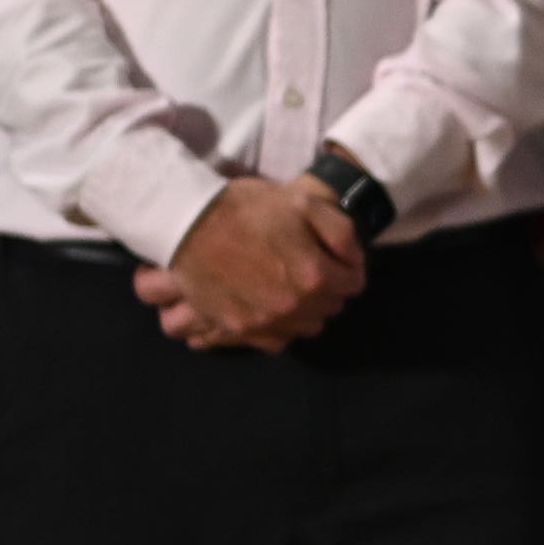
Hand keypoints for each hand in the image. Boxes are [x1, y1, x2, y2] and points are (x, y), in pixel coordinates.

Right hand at [137, 178, 368, 351]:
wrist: (187, 223)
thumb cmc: (246, 209)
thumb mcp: (304, 204)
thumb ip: (341, 234)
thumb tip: (356, 262)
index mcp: (315, 276)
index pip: (353, 284)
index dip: (347, 267)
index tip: (334, 257)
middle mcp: (294, 307)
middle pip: (330, 307)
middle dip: (328, 288)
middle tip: (309, 266)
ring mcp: (265, 323)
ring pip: (306, 327)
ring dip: (306, 309)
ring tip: (289, 285)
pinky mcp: (238, 330)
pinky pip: (275, 340)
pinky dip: (279, 326)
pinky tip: (270, 305)